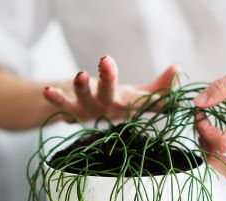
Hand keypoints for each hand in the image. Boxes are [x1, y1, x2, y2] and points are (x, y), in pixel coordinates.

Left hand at [43, 55, 180, 121]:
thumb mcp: (138, 95)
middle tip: (107, 61)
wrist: (84, 115)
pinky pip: (60, 104)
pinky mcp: (69, 110)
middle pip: (109, 92)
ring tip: (80, 74)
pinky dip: (54, 98)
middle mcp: (107, 108)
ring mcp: (87, 110)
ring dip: (81, 86)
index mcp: (127, 105)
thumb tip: (178, 69)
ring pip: (83, 98)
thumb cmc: (117, 102)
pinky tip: (47, 90)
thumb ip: (160, 86)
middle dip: (108, 77)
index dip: (160, 94)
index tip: (174, 73)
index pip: (147, 99)